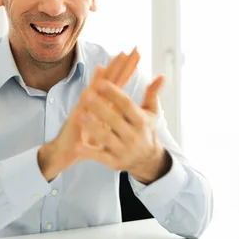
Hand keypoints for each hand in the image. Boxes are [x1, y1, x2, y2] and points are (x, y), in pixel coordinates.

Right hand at [37, 49, 139, 180]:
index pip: (118, 83)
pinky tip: (99, 74)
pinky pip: (89, 96)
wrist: (66, 151)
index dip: (128, 69)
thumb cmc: (85, 139)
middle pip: (112, 78)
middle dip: (123, 64)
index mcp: (104, 104)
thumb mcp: (104, 127)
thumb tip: (122, 105)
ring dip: (111, 69)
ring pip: (101, 83)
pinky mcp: (79, 112)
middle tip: (134, 48)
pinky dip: (94, 85)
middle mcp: (95, 100)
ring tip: (121, 55)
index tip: (138, 55)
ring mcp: (86, 105)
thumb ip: (113, 115)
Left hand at [81, 68, 169, 183]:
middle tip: (86, 95)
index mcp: (141, 121)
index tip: (100, 83)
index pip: (127, 105)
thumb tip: (161, 76)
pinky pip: (100, 156)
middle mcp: (133, 136)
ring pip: (106, 137)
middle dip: (100, 108)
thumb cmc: (146, 131)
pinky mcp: (114, 162)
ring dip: (92, 127)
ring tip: (78, 116)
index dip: (114, 94)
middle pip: (114, 119)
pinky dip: (88, 151)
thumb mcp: (152, 113)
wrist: (148, 160)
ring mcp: (124, 150)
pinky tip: (76, 145)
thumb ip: (152, 94)